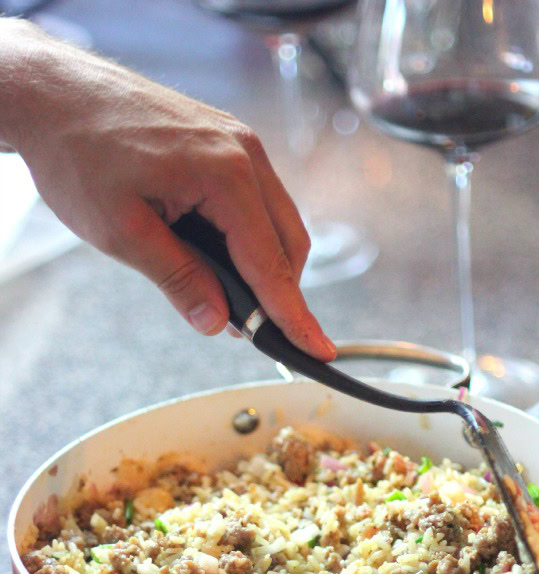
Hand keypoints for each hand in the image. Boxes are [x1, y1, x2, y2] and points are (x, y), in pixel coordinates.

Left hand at [0, 19, 334, 359]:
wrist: (53, 92)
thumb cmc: (76, 150)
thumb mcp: (121, 233)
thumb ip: (178, 280)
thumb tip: (217, 322)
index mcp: (224, 174)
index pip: (270, 263)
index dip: (292, 315)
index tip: (317, 349)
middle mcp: (243, 152)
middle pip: (287, 243)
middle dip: (278, 293)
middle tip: (253, 333)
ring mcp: (237, 142)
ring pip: (276, 222)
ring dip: (262, 265)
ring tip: (226, 298)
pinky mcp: (225, 141)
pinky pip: (256, 200)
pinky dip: (247, 236)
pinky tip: (218, 257)